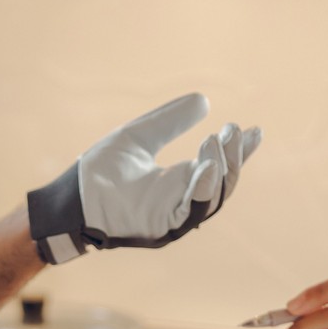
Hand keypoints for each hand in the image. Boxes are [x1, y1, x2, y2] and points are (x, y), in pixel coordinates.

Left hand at [26, 93, 262, 264]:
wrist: (73, 196)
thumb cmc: (101, 171)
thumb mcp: (141, 135)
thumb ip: (171, 121)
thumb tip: (203, 100)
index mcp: (179, 182)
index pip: (219, 166)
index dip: (239, 150)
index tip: (254, 130)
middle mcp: (182, 201)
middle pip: (223, 183)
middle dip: (235, 157)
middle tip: (237, 130)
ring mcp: (174, 217)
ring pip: (213, 197)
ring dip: (222, 168)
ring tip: (220, 140)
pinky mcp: (162, 228)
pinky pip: (191, 212)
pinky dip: (202, 189)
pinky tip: (207, 165)